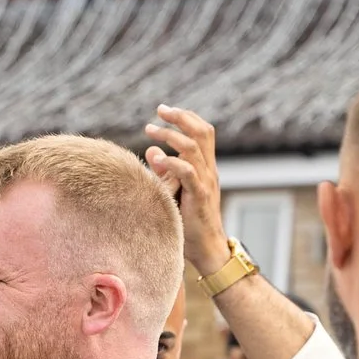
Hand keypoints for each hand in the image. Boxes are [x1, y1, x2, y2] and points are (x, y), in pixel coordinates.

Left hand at [145, 105, 231, 272]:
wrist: (206, 248)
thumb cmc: (189, 222)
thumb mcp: (175, 190)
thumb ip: (165, 171)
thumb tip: (151, 151)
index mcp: (205, 166)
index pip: (202, 132)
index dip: (186, 117)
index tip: (164, 110)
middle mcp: (208, 170)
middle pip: (201, 132)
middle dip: (180, 117)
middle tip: (159, 110)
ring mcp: (205, 182)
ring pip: (192, 147)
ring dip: (170, 136)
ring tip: (150, 131)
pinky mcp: (199, 196)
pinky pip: (187, 172)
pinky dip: (170, 162)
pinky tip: (155, 159)